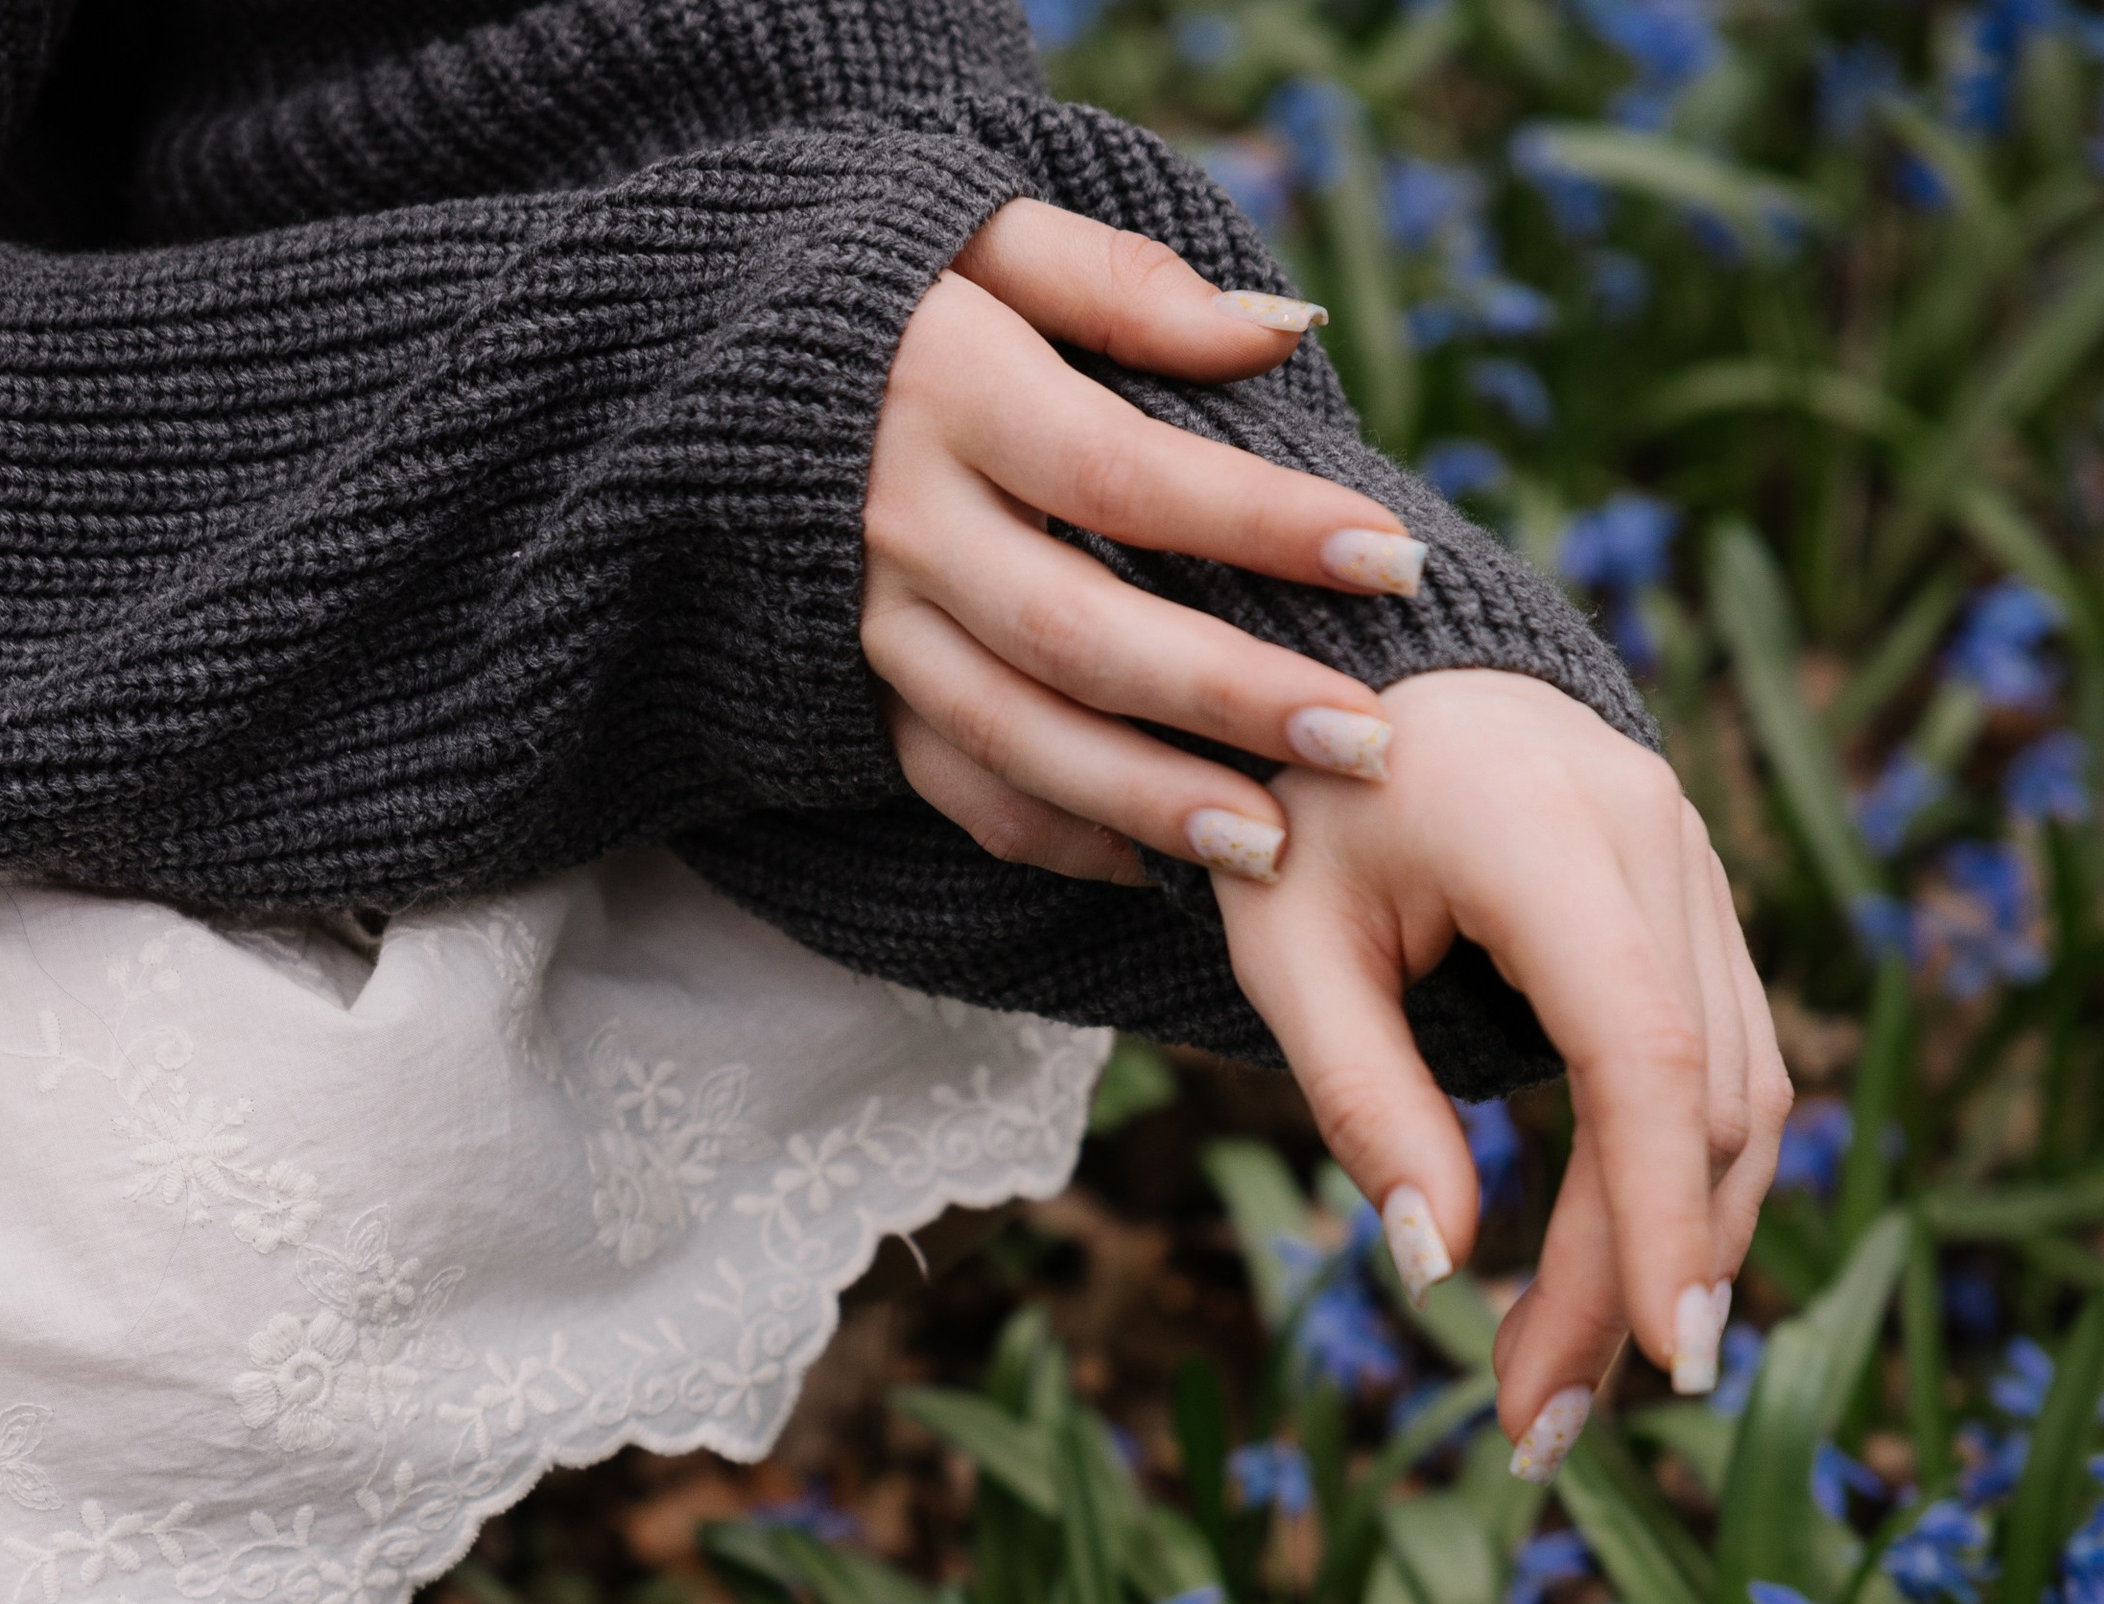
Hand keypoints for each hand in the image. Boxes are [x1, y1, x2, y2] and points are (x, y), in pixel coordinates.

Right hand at [863, 200, 1428, 888]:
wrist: (712, 376)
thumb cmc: (901, 299)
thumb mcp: (992, 239)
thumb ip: (1129, 285)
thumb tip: (1285, 333)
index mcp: (945, 392)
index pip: (1126, 473)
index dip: (1262, 522)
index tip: (1391, 560)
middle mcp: (902, 525)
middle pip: (1080, 634)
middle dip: (1229, 698)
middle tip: (1363, 742)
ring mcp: (875, 630)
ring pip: (1019, 739)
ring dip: (1151, 804)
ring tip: (1275, 846)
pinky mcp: (860, 702)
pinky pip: (964, 792)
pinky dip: (1064, 839)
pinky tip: (1164, 864)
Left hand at [1206, 670, 1791, 1463]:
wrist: (1353, 662)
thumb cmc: (1293, 804)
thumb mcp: (1283, 950)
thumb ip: (1360, 1103)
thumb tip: (1439, 1270)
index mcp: (1543, 833)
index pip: (1641, 1051)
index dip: (1660, 1213)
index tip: (1662, 1355)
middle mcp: (1653, 837)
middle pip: (1696, 1103)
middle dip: (1632, 1281)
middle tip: (1536, 1430)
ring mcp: (1692, 867)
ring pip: (1738, 1096)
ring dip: (1668, 1251)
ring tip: (1555, 1388)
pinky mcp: (1692, 907)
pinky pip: (1725, 1068)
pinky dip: (1679, 1186)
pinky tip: (1607, 1285)